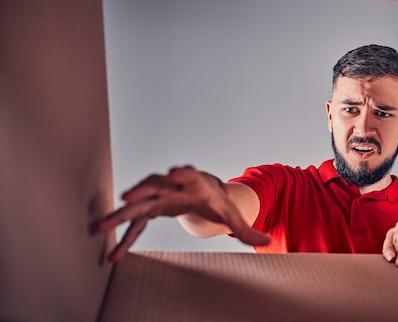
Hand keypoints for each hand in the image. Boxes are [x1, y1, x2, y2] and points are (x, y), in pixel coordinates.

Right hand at [95, 166, 269, 261]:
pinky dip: (125, 237)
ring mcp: (158, 196)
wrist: (199, 193)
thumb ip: (246, 229)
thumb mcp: (231, 213)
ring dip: (119, 213)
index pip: (189, 175)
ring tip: (99, 226)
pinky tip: (113, 255)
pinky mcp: (149, 208)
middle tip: (125, 197)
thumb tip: (267, 240)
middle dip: (140, 191)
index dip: (182, 173)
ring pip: (136, 201)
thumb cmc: (215, 200)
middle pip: (155, 185)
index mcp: (195, 182)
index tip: (174, 173)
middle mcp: (172, 185)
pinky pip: (135, 222)